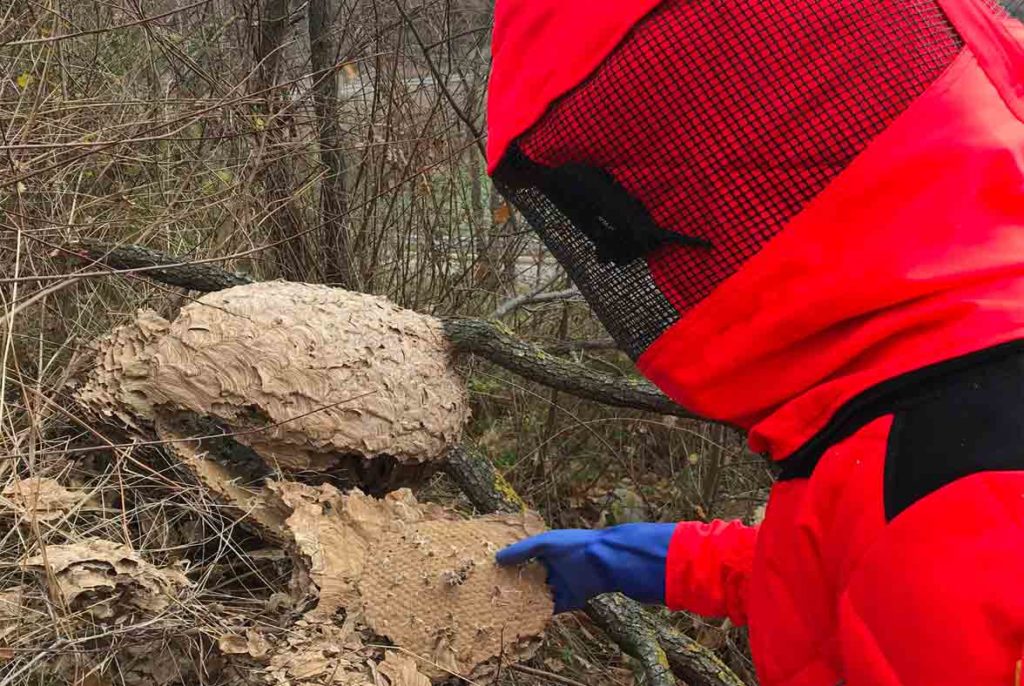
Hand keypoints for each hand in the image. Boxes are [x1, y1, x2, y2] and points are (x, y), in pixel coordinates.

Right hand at [496, 523, 676, 612]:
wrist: (606, 561)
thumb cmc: (574, 546)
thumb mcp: (545, 543)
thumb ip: (522, 551)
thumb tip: (497, 558)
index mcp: (547, 552)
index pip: (523, 561)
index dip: (509, 567)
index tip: (490, 575)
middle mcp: (553, 569)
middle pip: (530, 581)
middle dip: (515, 588)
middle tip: (492, 597)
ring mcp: (561, 586)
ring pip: (539, 597)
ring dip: (525, 603)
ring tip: (503, 611)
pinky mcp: (570, 601)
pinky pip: (551, 610)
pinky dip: (540, 615)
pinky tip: (522, 620)